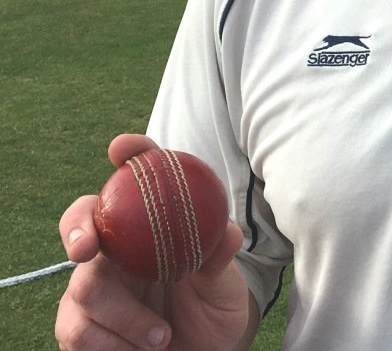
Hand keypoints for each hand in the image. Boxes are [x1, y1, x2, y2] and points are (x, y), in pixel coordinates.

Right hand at [56, 134, 254, 350]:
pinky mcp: (80, 328)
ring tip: (161, 337)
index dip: (129, 155)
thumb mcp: (225, 284)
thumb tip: (228, 233)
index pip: (135, 179)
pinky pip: (76, 331)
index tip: (122, 147)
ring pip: (83, 289)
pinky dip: (109, 344)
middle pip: (82, 223)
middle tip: (87, 249)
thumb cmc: (213, 307)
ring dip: (122, 316)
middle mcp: (116, 251)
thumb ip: (219, 259)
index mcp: (149, 227)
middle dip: (77, 229)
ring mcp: (93, 289)